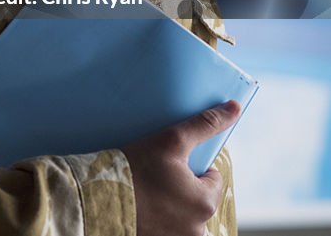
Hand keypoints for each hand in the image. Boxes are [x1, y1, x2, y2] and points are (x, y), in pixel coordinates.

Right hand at [122, 101, 240, 235]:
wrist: (96, 198)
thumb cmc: (135, 169)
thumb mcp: (171, 140)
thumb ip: (204, 124)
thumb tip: (234, 108)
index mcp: (205, 203)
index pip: (212, 178)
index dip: (192, 166)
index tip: (169, 162)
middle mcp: (197, 229)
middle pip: (196, 196)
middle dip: (181, 186)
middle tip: (155, 175)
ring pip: (181, 212)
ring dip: (169, 202)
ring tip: (145, 190)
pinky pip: (165, 225)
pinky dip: (157, 216)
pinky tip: (141, 205)